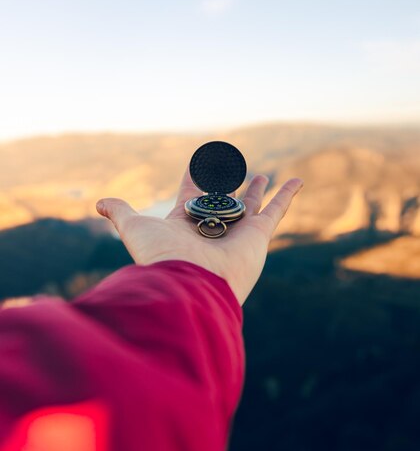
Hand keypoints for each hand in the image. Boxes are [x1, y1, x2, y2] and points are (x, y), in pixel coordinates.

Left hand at [96, 168, 302, 305]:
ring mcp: (236, 232)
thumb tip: (98, 203)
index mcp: (185, 225)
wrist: (191, 286)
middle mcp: (212, 229)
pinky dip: (288, 195)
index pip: (191, 196)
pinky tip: (297, 180)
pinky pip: (276, 210)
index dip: (193, 179)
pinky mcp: (258, 236)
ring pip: (249, 206)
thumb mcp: (135, 228)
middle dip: (226, 186)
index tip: (197, 165)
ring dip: (256, 190)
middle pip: (221, 201)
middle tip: (230, 168)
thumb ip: (121, 212)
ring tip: (261, 176)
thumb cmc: (161, 258)